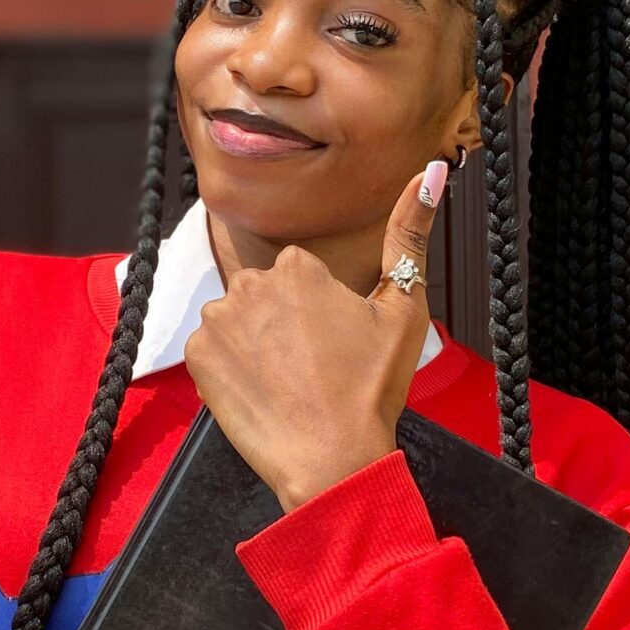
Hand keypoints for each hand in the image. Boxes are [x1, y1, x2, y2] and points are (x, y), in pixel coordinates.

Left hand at [183, 161, 449, 511]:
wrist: (332, 458)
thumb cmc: (371, 388)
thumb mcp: (404, 308)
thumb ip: (411, 233)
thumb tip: (432, 171)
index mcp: (298, 266)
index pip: (300, 275)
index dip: (320, 312)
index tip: (335, 344)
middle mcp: (250, 283)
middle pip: (266, 296)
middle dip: (284, 324)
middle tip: (314, 368)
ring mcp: (218, 321)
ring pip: (238, 323)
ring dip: (255, 346)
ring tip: (288, 383)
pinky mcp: (196, 358)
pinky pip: (212, 353)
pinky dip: (230, 371)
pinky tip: (262, 393)